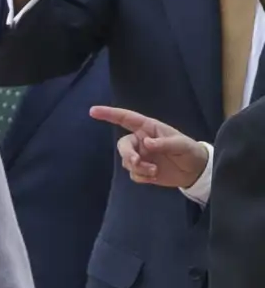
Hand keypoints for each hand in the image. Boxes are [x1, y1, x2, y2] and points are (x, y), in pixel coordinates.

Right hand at [90, 106, 208, 188]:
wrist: (194, 171)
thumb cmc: (189, 151)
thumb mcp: (181, 145)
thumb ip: (163, 143)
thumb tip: (145, 144)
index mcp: (149, 128)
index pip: (126, 119)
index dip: (109, 114)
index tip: (93, 111)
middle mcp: (141, 141)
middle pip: (123, 145)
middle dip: (127, 155)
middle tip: (136, 162)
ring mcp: (141, 156)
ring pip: (127, 162)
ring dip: (138, 168)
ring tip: (154, 171)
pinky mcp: (142, 170)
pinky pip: (133, 174)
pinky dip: (142, 176)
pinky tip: (154, 175)